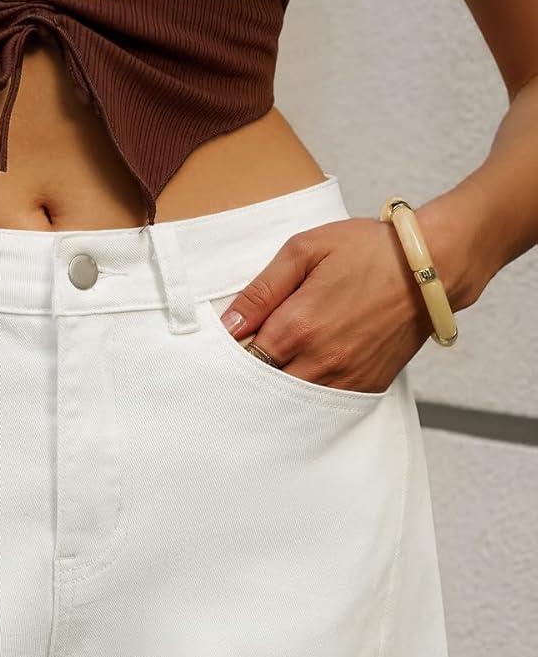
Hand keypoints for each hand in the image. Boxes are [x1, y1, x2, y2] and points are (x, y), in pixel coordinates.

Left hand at [218, 215, 440, 394]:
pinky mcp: (365, 387)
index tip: (232, 344)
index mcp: (297, 327)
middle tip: (252, 356)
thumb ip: (261, 290)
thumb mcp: (305, 250)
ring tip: (280, 364)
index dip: (232, 353)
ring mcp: (343, 379)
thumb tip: (228, 326)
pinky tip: (308, 373)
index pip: (242, 359)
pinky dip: (308, 396)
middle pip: (263, 387)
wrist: (430, 268)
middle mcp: (318, 361)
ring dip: (278, 388)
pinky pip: (323, 406)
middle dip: (251, 375)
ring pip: (291, 402)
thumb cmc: (366, 250)